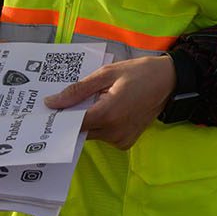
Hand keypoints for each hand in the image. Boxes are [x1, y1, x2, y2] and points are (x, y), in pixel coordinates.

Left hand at [44, 55, 175, 149]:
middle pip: (81, 130)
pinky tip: (106, 107)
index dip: (59, 117)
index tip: (48, 110)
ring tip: (94, 99)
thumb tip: (52, 102)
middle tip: (68, 99)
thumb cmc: (139, 72)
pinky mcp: (126, 143)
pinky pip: (103, 136)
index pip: (73, 124)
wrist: (169, 81)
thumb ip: (78, 90)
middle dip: (73, 116)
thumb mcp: (107, 73)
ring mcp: (121, 140)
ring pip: (92, 134)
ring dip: (88, 119)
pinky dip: (100, 124)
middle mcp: (114, 133)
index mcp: (109, 114)